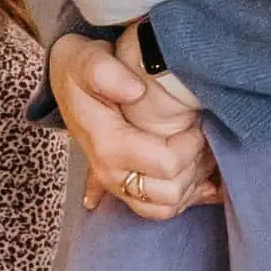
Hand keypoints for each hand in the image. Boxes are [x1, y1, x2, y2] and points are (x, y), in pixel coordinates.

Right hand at [48, 32, 220, 218]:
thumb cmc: (80, 71)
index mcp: (107, 146)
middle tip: (198, 136)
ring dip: (191, 184)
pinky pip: (162, 209)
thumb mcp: (86, 61)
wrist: (67, 82)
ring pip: (168, 207)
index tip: (193, 121)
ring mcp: (117, 185)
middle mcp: (111, 173)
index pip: (166, 164)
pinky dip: (187, 197)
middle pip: (170, 193)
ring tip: (199, 154)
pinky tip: (203, 179)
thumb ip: (105, 72)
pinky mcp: (126, 188)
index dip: (190, 145)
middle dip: (194, 166)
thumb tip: (135, 90)